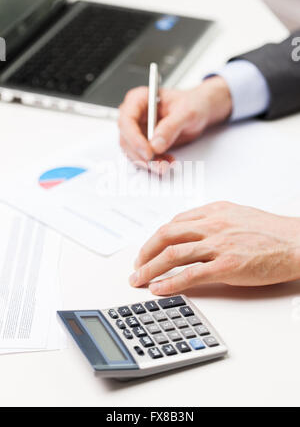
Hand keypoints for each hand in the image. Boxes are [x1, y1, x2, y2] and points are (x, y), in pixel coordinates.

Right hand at [118, 76, 231, 162]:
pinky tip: (166, 162)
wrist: (200, 110)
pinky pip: (143, 157)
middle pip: (126, 139)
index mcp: (139, 99)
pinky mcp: (145, 143)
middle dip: (141, 155)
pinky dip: (154, 163)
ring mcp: (138, 130)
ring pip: (133, 151)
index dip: (134, 138)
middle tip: (158, 164)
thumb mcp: (186, 112)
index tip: (148, 152)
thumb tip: (156, 144)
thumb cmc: (193, 103)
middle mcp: (135, 115)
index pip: (127, 120)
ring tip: (165, 164)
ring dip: (148, 162)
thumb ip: (171, 127)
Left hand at [130, 201, 299, 294]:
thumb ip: (216, 219)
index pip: (175, 222)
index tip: (149, 248)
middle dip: (146, 251)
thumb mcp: (240, 214)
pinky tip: (159, 288)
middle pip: (167, 234)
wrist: (297, 242)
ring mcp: (219, 244)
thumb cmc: (272, 231)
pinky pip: (191, 274)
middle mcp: (213, 224)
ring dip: (150, 268)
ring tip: (138, 279)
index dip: (157, 237)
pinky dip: (170, 282)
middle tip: (136, 264)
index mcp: (215, 211)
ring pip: (173, 254)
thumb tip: (195, 230)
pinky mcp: (228, 265)